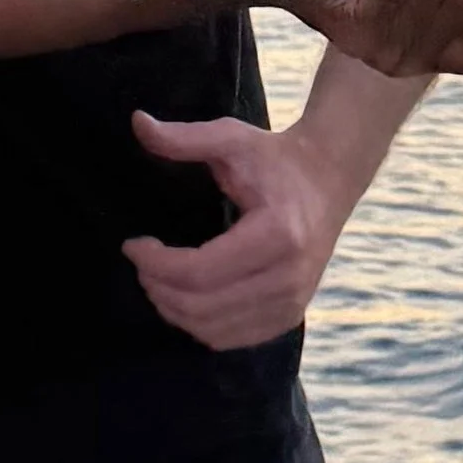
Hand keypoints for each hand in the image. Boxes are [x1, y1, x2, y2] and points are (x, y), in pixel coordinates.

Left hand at [124, 112, 356, 349]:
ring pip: (212, 329)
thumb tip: (137, 123)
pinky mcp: (290, 315)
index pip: (199, 271)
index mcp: (278, 234)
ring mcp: (293, 301)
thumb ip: (183, 137)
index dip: (154, 264)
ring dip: (173, 309)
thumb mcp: (232, 138)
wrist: (330, 178)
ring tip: (158, 280)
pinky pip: (231, 339)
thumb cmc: (276, 159)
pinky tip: (185, 299)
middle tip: (142, 263)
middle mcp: (290, 276)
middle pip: (201, 306)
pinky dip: (198, 326)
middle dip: (158, 287)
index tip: (133, 244)